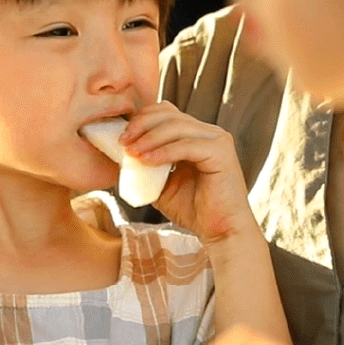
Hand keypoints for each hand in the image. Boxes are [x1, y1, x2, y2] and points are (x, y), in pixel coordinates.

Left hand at [121, 102, 256, 241]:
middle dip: (142, 125)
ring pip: (177, 126)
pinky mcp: (221, 153)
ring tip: (132, 153)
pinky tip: (147, 161)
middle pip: (170, 114)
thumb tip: (123, 156)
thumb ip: (147, 168)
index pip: (167, 113)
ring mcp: (217, 140)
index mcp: (196, 136)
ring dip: (149, 138)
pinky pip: (186, 145)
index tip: (123, 139)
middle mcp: (209, 133)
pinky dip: (164, 152)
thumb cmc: (194, 210)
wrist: (220, 231)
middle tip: (124, 142)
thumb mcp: (162, 185)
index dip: (142, 120)